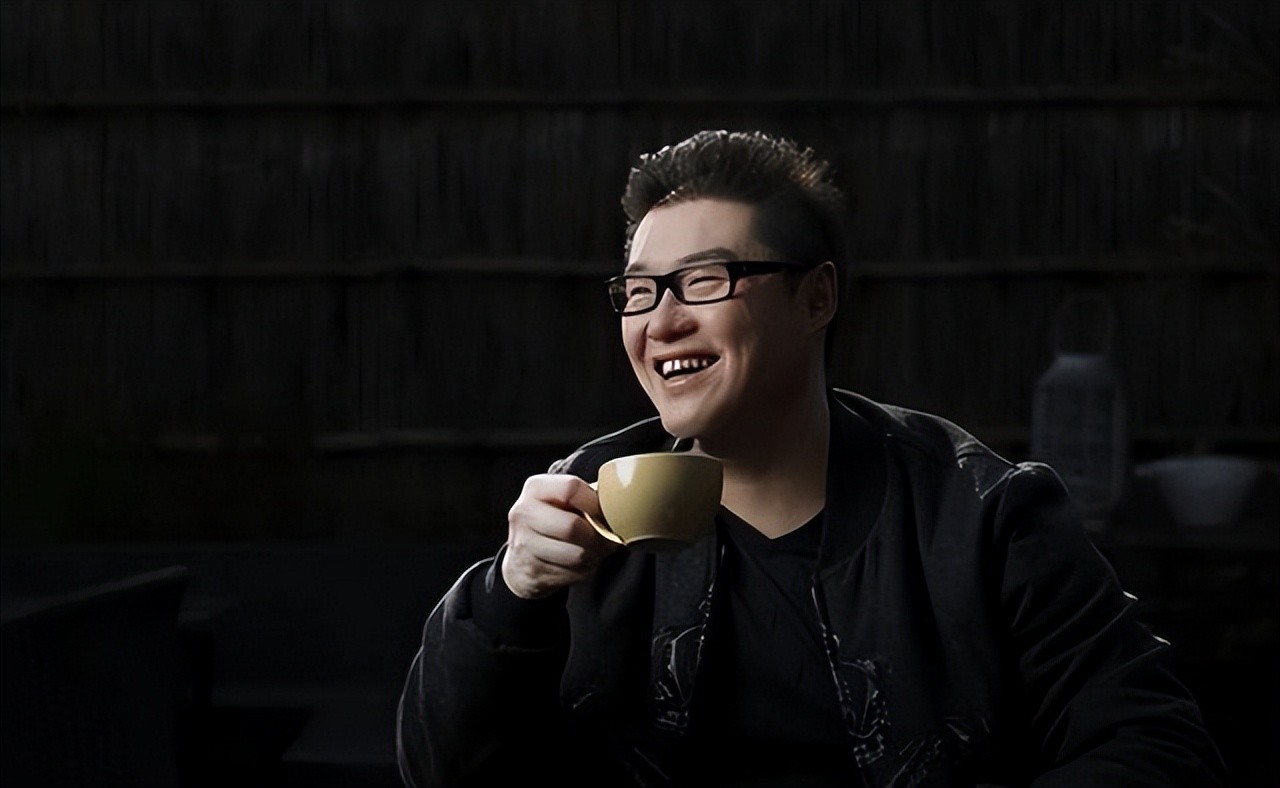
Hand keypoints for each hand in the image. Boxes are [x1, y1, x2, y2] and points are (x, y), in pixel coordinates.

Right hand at [500, 474, 619, 599]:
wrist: (521, 559)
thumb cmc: (552, 522)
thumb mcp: (561, 501)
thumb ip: (585, 498)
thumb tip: (619, 509)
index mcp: (535, 488)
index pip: (570, 488)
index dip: (594, 503)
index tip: (604, 513)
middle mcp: (524, 513)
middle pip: (572, 526)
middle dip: (597, 537)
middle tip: (608, 540)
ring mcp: (524, 544)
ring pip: (575, 555)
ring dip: (594, 556)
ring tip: (597, 552)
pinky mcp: (531, 571)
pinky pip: (571, 574)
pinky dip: (584, 571)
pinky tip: (583, 564)